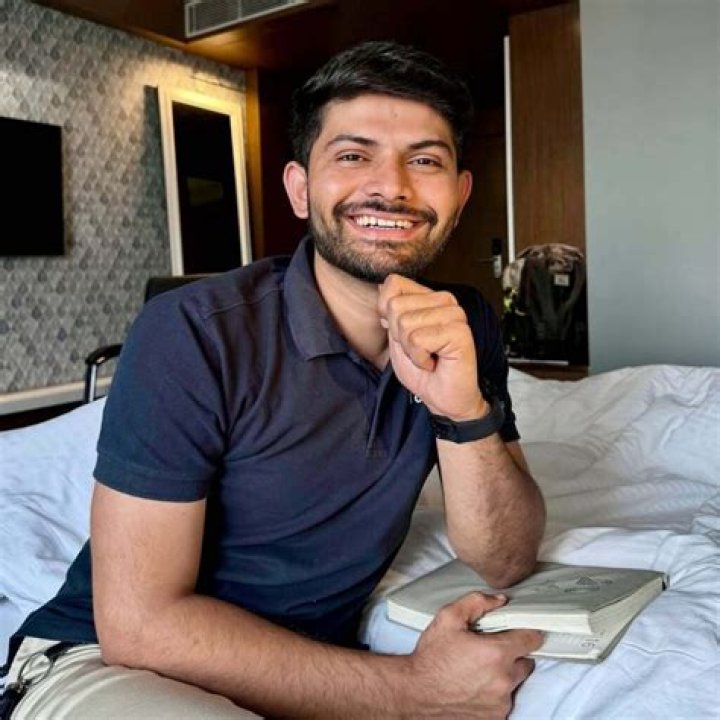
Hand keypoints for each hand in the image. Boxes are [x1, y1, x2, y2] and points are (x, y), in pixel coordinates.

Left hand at [377, 274, 485, 418]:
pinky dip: (419, 358)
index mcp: (430, 298)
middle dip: (399, 336)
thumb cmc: (423, 372)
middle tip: (419, 350)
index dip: (387, 312)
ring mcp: (454, 314)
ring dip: (410, 349)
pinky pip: (418, 339)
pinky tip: (435, 362)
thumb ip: (390, 314)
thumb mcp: (396, 339)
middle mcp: (444, 300)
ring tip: (428, 356)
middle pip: (395, 306)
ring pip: (405, 323)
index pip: (393, 283)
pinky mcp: (459, 331)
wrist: (443, 399)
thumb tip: (381, 287)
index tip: (404, 335)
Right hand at [408, 592, 542, 718]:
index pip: (532, 639)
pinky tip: (475, 684)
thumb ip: (476, 602)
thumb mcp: (448, 618)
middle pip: (526, 661)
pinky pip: (504, 700)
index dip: (526, 631)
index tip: (518, 630)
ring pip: (515, 681)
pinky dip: (495, 692)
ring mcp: (501, 702)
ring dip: (504, 674)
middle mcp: (504, 680)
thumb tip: (499, 601)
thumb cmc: (431, 658)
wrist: (415, 693)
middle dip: (512, 653)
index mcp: (496, 653)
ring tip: (478, 668)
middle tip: (489, 649)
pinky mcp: (495, 717)